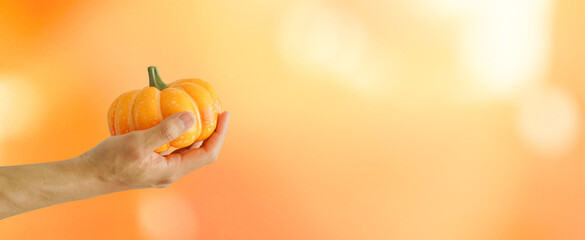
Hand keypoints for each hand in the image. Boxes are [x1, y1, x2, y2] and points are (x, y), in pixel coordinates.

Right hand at [81, 111, 229, 189]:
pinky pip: (169, 146)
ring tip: (195, 109)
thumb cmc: (109, 162)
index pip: (208, 153)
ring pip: (184, 148)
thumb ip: (165, 131)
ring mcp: (160, 168)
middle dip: (210, 130)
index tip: (225, 113)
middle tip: (213, 108)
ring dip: (192, 130)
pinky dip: (174, 131)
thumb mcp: (138, 144)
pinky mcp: (150, 162)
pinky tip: (167, 115)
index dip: (220, 134)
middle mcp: (170, 172)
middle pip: (199, 151)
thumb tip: (191, 118)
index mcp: (172, 171)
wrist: (85, 176)